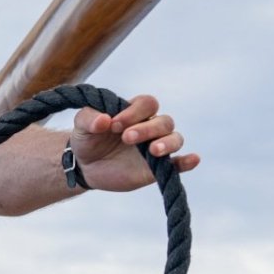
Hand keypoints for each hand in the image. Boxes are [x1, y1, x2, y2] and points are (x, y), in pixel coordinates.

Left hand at [69, 93, 199, 191]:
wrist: (85, 166)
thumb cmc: (87, 139)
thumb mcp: (81, 126)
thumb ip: (88, 118)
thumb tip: (103, 120)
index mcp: (135, 112)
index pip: (146, 103)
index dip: (133, 112)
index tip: (113, 124)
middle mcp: (150, 127)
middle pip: (163, 121)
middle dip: (147, 129)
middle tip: (126, 138)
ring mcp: (156, 148)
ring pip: (175, 139)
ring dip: (167, 142)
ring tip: (153, 150)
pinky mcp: (157, 169)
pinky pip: (178, 164)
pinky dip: (187, 162)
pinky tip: (193, 160)